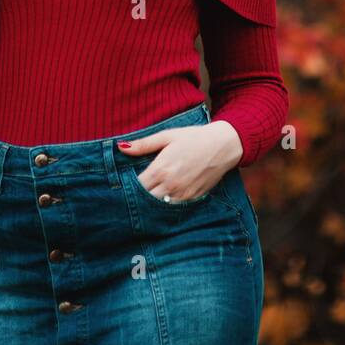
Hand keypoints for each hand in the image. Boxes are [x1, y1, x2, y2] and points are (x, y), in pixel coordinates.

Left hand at [118, 120, 242, 200]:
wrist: (223, 145)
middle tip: (131, 197)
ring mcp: (183, 194)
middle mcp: (171, 184)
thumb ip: (143, 144)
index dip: (128, 188)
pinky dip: (168, 206)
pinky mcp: (194, 198)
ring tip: (145, 202)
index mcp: (161, 168)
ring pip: (160, 207)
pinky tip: (163, 201)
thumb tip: (120, 146)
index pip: (137, 187)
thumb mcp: (167, 136)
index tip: (123, 187)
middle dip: (138, 199)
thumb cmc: (193, 137)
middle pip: (146, 200)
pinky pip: (176, 208)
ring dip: (152, 205)